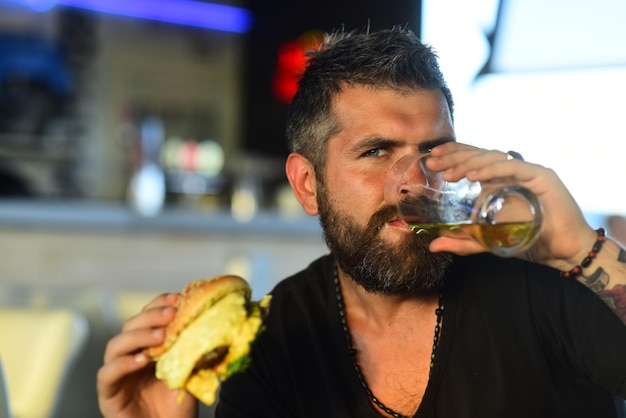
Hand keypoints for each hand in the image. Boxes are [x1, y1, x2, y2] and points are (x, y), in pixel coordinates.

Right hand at [97, 293, 197, 417]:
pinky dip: (123, 364)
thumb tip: (209, 324)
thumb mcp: (190, 374)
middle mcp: (128, 357)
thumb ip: (193, 352)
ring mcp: (116, 376)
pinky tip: (142, 360)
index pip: (147, 318)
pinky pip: (107, 374)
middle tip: (171, 314)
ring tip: (160, 337)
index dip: (159, 305)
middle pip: (130, 326)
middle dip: (150, 317)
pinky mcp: (107, 395)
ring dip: (138, 337)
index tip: (178, 298)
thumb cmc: (178, 409)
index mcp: (147, 348)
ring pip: (115, 345)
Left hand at [424, 141, 595, 268]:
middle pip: (480, 155)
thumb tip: (433, 245)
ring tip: (449, 173)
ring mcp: (527, 171)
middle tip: (433, 162)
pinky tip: (473, 176)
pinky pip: (512, 167)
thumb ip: (462, 242)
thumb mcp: (487, 241)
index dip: (453, 154)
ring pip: (494, 158)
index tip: (432, 157)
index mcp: (500, 180)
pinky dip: (491, 169)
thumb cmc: (530, 241)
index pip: (474, 159)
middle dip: (454, 156)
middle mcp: (513, 171)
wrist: (563, 252)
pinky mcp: (541, 175)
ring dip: (469, 162)